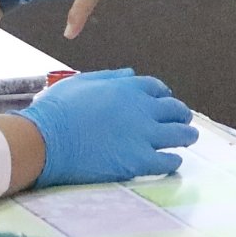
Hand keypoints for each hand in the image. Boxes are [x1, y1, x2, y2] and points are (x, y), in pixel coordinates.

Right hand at [20, 69, 197, 186]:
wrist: (46, 140)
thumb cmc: (56, 110)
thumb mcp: (81, 82)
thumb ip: (110, 77)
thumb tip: (131, 74)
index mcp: (127, 88)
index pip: (157, 88)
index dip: (164, 95)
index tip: (165, 102)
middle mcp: (141, 109)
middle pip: (175, 110)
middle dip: (181, 115)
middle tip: (183, 121)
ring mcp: (143, 135)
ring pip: (180, 135)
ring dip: (187, 136)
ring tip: (189, 139)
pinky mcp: (139, 161)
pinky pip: (168, 161)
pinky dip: (173, 161)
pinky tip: (172, 162)